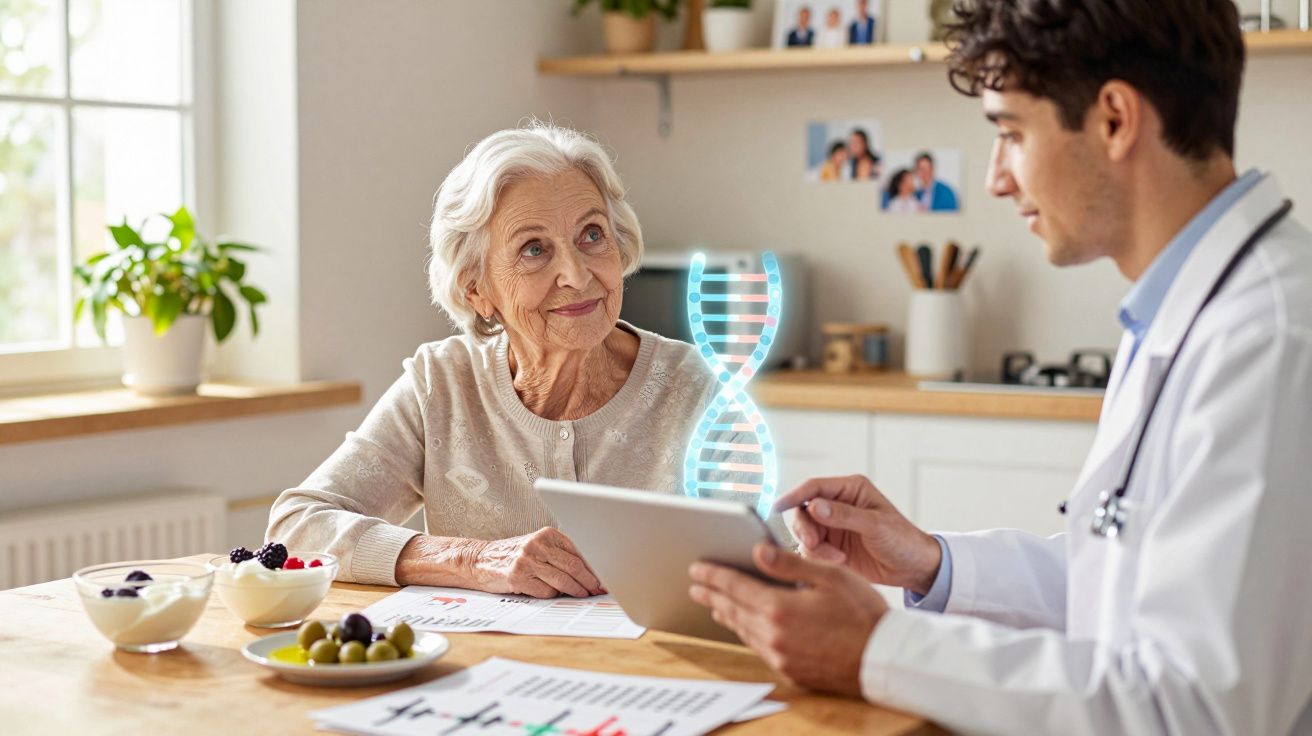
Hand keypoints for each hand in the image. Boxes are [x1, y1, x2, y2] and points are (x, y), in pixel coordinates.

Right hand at [470, 527, 604, 598]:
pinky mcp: (517, 577)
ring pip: (562, 580)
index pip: (578, 551)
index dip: (594, 566)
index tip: (605, 576)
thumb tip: (591, 572)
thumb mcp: (539, 547)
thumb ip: (561, 554)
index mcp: (547, 534)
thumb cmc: (515, 555)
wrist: (480, 560)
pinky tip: (551, 593)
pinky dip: (552, 595)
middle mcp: (537, 544)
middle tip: (600, 589)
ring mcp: (526, 560)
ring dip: (576, 591)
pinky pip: (545, 592)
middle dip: (590, 581)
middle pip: (573, 566)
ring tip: (584, 594)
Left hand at [688, 543, 887, 695]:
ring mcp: (780, 656)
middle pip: (732, 609)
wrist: (884, 659)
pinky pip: (759, 647)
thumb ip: (789, 564)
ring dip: (726, 614)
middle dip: (712, 594)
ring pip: (743, 630)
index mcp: (779, 608)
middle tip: (696, 584)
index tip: (697, 567)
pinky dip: (747, 632)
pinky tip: (747, 626)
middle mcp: (773, 635)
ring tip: (715, 603)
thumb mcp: (830, 577)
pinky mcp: (790, 670)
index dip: (713, 575)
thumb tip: (758, 550)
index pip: (734, 586)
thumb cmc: (864, 614)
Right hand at [774, 475, 940, 594]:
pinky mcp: (831, 547)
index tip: (778, 507)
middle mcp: (837, 505)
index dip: (794, 495)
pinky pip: (810, 550)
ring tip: (836, 558)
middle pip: (802, 511)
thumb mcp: (876, 525)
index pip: (813, 487)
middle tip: (817, 544)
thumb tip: (814, 506)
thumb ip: (844, 515)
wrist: (914, 568)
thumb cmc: (903, 540)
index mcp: (850, 490)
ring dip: (814, 546)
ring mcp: (832, 527)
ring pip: (804, 532)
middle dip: (806, 529)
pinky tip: (838, 563)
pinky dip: (817, 558)